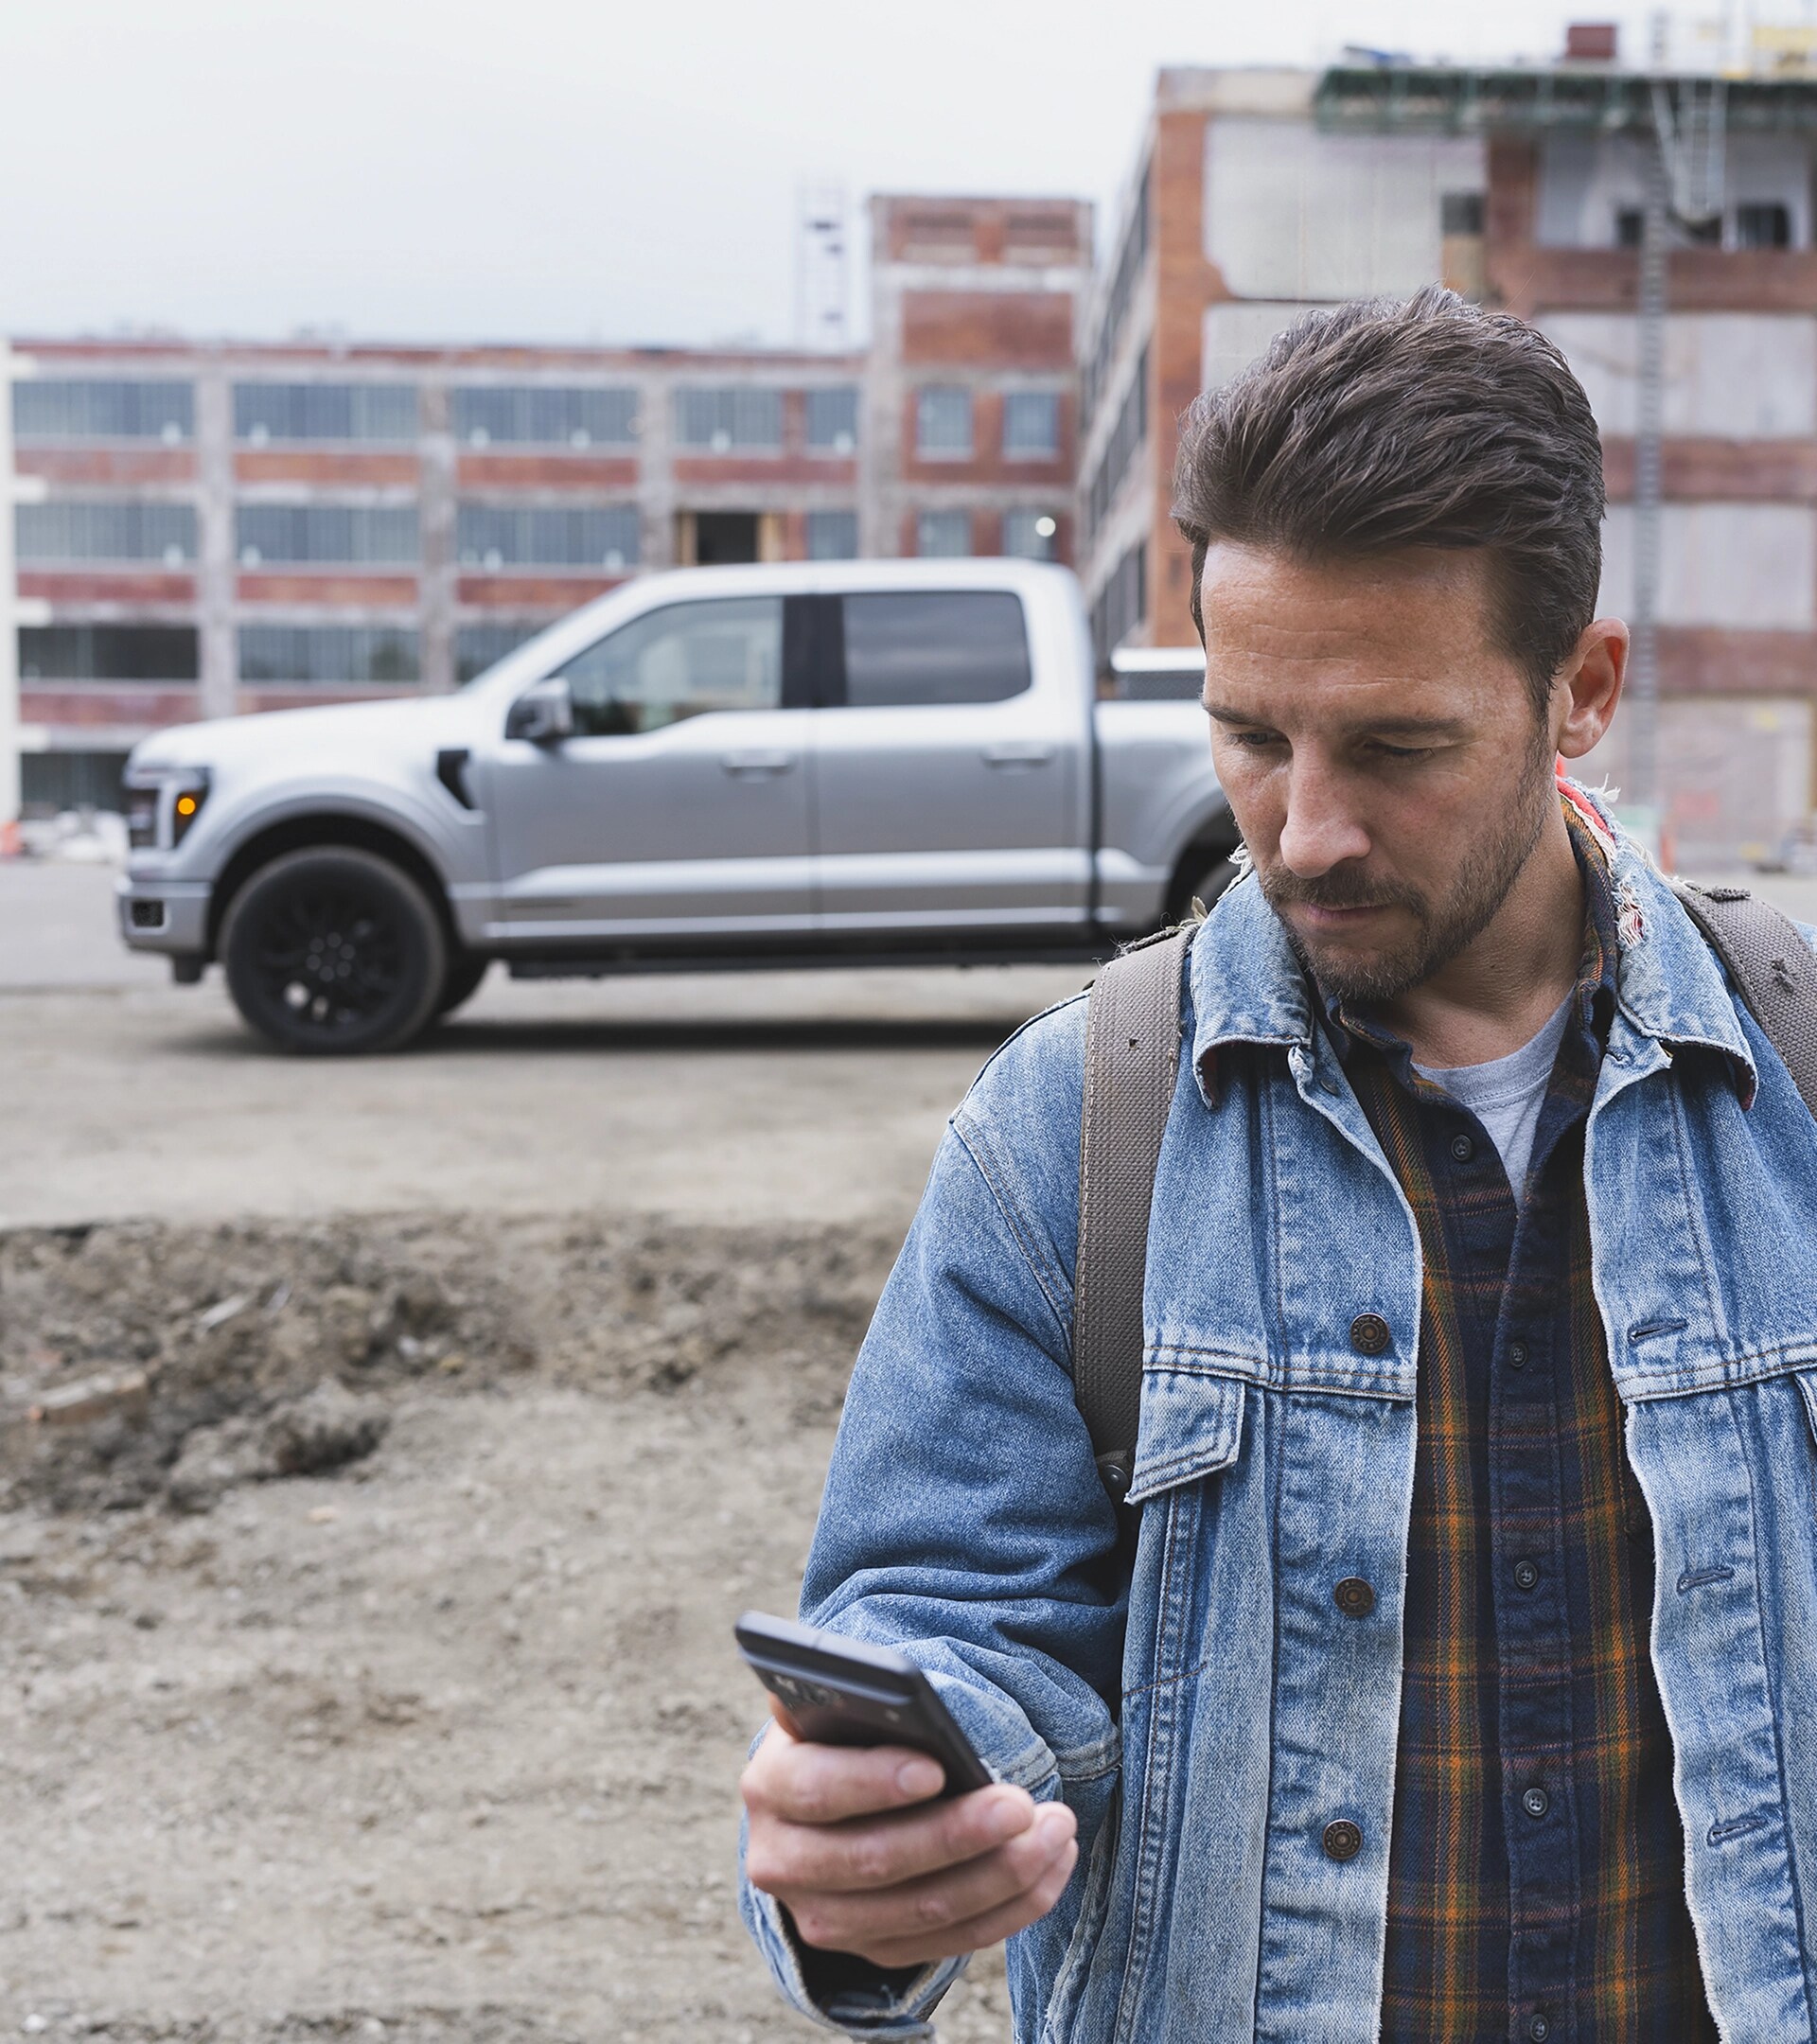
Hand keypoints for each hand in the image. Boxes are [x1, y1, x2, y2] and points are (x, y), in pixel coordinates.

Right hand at [741, 1702, 1078, 1969]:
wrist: (820, 1808)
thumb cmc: (842, 1739)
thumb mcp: (833, 1712)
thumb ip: (848, 1700)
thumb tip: (884, 1688)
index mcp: (770, 1787)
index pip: (817, 1789)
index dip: (875, 1782)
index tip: (937, 1768)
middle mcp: (783, 1863)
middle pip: (876, 1860)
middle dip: (957, 1834)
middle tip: (1022, 1804)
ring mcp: (826, 1919)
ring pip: (922, 1911)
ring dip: (1000, 1874)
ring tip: (1056, 1830)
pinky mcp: (873, 1951)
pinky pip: (950, 1942)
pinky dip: (1010, 1907)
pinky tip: (1052, 1867)